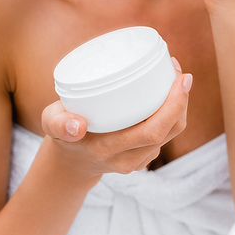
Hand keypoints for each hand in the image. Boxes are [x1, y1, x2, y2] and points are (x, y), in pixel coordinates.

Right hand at [41, 59, 191, 181]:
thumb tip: (77, 125)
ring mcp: (139, 159)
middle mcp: (129, 158)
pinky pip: (168, 133)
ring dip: (180, 104)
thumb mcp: (52, 125)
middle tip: (179, 72)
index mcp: (110, 149)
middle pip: (170, 130)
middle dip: (182, 99)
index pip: (154, 131)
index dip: (173, 105)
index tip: (180, 78)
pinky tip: (168, 91)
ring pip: (173, 132)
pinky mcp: (144, 154)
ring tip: (174, 75)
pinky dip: (174, 111)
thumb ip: (59, 124)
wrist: (69, 162)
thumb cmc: (62, 133)